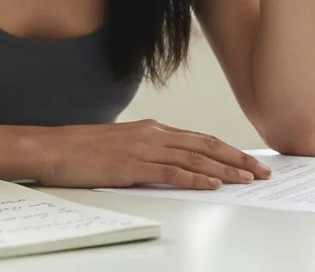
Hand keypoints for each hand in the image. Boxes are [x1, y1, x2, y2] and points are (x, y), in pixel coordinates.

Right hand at [32, 119, 272, 189]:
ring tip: (247, 180)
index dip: (228, 150)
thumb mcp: (122, 146)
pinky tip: (213, 184)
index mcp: (153, 129)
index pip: (200, 139)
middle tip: (262, 171)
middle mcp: (154, 135)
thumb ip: (148, 151)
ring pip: (196, 158)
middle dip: (238, 158)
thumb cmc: (83, 150)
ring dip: (225, 170)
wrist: (53, 148)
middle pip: (206, 145)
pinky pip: (172, 172)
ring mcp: (144, 149)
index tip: (248, 160)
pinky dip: (196, 178)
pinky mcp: (133, 166)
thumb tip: (171, 163)